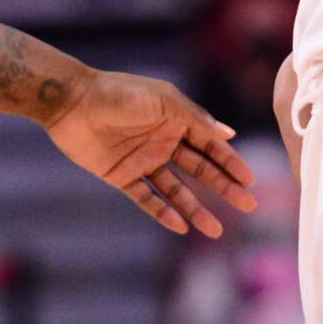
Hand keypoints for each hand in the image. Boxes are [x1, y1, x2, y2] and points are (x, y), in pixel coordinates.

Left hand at [47, 71, 260, 236]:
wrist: (72, 102)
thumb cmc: (118, 93)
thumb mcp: (161, 99)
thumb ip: (194, 117)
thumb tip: (229, 134)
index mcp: (176, 120)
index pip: (210, 145)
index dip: (230, 162)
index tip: (250, 181)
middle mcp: (163, 142)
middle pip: (200, 169)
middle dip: (224, 187)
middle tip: (248, 205)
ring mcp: (143, 161)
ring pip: (176, 190)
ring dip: (196, 208)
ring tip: (215, 230)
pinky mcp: (121, 176)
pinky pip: (146, 198)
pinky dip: (162, 212)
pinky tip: (179, 226)